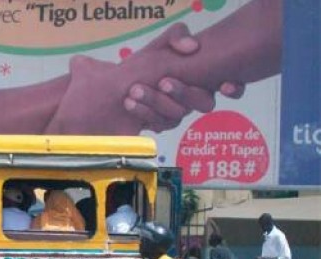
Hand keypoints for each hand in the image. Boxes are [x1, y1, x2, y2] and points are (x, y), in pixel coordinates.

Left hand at [123, 23, 246, 132]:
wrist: (121, 81)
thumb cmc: (148, 60)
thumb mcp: (163, 42)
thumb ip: (177, 36)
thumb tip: (192, 46)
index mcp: (206, 77)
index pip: (232, 86)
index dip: (234, 88)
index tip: (224, 85)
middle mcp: (197, 98)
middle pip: (203, 103)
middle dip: (184, 92)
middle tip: (163, 82)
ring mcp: (181, 113)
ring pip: (177, 114)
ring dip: (156, 102)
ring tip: (135, 90)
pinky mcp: (163, 124)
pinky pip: (159, 125)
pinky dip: (144, 113)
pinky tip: (130, 103)